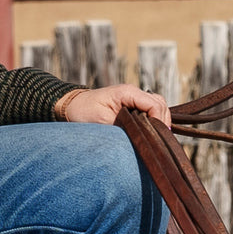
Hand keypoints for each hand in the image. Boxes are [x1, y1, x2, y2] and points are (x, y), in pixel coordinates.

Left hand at [56, 84, 170, 127]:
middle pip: (160, 104)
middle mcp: (133, 93)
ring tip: (156, 138)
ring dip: (159, 121)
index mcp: (127, 92)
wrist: (70, 107)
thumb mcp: (102, 122)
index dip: (159, 121)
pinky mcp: (131, 105)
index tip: (157, 137)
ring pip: (157, 107)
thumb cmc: (83, 112)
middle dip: (162, 122)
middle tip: (160, 141)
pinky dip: (153, 120)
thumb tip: (141, 138)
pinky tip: (150, 133)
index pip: (154, 104)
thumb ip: (123, 127)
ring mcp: (133, 98)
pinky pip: (149, 110)